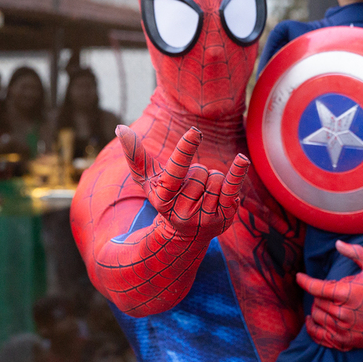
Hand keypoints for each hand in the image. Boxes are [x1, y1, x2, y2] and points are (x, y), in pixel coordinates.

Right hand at [116, 125, 248, 241]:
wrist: (187, 234)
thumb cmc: (166, 197)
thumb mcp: (148, 180)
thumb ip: (135, 156)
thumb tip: (121, 128)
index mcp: (163, 199)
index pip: (176, 171)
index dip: (185, 151)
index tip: (195, 132)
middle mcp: (183, 211)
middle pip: (200, 172)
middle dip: (197, 172)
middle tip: (191, 186)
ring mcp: (205, 217)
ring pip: (216, 178)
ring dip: (212, 178)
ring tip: (203, 193)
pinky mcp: (225, 217)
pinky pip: (233, 188)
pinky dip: (238, 173)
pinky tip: (242, 159)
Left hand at [297, 240, 362, 355]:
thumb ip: (356, 253)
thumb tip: (337, 243)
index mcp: (346, 293)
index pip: (315, 287)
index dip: (304, 280)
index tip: (299, 276)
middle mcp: (342, 312)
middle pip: (315, 301)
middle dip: (318, 295)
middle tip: (326, 292)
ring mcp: (341, 328)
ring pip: (316, 316)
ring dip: (317, 309)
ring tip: (323, 303)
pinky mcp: (342, 341)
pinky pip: (318, 335)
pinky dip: (311, 327)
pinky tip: (313, 320)